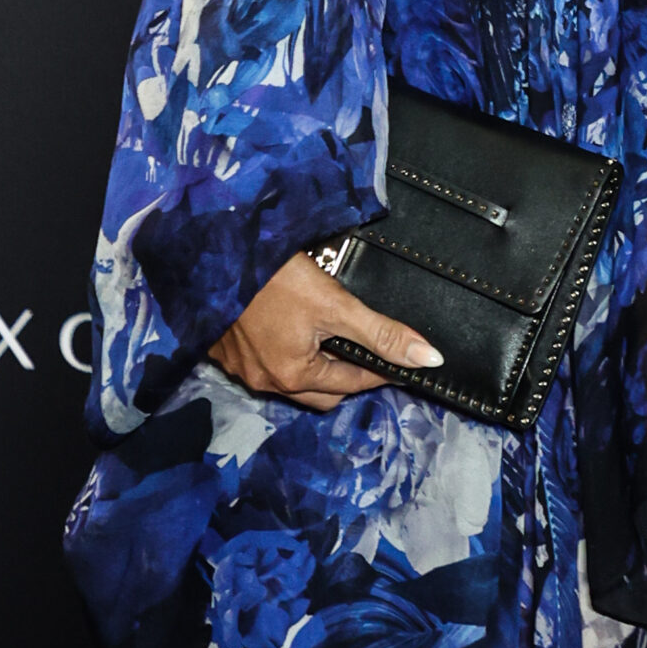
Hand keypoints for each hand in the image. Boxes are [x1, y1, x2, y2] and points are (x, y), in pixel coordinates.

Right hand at [207, 251, 443, 409]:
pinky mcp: (224, 351)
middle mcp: (264, 382)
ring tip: (332, 340)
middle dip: (346, 376)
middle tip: (368, 352)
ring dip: (314, 368)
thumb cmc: (277, 279)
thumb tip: (429, 359)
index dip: (378, 373)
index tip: (399, 365)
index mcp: (294, 376)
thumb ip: (382, 333)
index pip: (350, 384)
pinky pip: (263, 365)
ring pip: (290, 380)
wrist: (217, 256)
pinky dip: (284, 356)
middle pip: (320, 391)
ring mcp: (241, 369)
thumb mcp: (336, 303)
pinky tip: (291, 332)